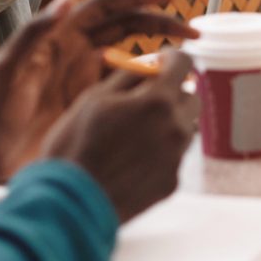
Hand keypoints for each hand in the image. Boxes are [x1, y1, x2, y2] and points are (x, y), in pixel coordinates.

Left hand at [0, 0, 195, 180]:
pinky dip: (147, 84)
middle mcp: (78, 51)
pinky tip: (165, 90)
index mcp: (61, 36)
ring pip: (132, 55)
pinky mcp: (92, 101)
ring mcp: (87, 76)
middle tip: (192, 32)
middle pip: (127, 26)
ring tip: (186, 61)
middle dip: (161, 23)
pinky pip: (126, 86)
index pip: (107, 7)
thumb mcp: (10, 67)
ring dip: (159, 53)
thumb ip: (36, 31)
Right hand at [40, 51, 198, 221]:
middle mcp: (175, 128)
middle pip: (191, 97)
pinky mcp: (172, 182)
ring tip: (133, 133)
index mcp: (157, 101)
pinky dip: (160, 152)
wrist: (70, 202)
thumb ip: (129, 76)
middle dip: (172, 92)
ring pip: (184, 128)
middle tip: (145, 98)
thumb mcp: (95, 98)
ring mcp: (176, 158)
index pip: (185, 64)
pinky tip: (131, 160)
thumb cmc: (75, 145)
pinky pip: (174, 156)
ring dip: (168, 123)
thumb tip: (150, 63)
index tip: (162, 61)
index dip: (173, 57)